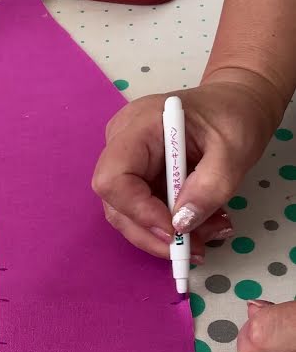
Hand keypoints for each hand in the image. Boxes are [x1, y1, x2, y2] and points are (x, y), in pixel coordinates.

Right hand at [92, 68, 283, 258]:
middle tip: (196, 248)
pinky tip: (201, 225)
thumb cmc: (235, 115)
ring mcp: (126, 162)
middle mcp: (122, 144)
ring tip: (209, 233)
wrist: (236, 103)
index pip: (114, 178)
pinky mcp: (136, 178)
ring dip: (165, 235)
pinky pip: (142, 213)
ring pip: (128, 216)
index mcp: (139, 126)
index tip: (175, 230)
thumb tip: (181, 224)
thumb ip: (210, 186)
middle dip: (154, 233)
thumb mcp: (235, 150)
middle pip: (116, 204)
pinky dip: (171, 227)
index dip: (138, 211)